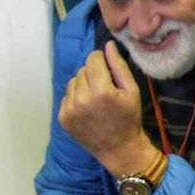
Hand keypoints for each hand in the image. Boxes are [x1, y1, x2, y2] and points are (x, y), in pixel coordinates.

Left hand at [59, 41, 157, 174]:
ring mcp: (70, 109)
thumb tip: (108, 45)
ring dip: (83, 84)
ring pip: (73, 81)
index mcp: (101, 91)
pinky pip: (67, 96)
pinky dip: (76, 98)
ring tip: (96, 97)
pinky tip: (88, 108)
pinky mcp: (63, 117)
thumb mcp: (132, 91)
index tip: (107, 65)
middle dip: (93, 73)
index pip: (93, 60)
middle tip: (105, 87)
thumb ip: (119, 66)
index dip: (101, 59)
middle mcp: (82, 99)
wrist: (119, 149)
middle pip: (82, 70)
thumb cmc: (129, 119)